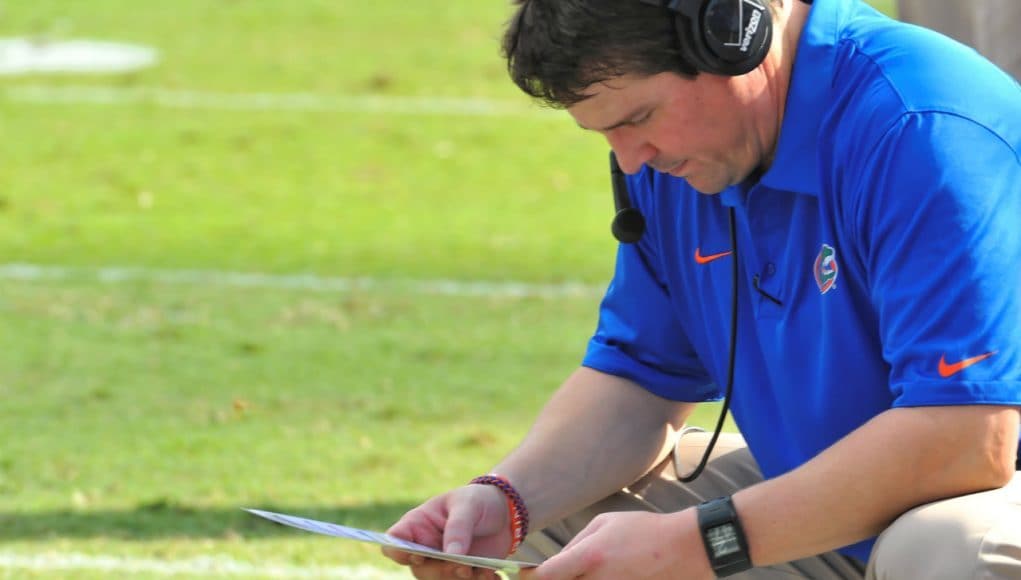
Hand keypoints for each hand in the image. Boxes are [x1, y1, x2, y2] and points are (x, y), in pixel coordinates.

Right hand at [383, 484, 511, 578]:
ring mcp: (442, 563)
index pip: (394, 542)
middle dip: (441, 571)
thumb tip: (451, 555)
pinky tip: (491, 574)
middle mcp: (425, 548)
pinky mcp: (460, 573)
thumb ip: (458, 527)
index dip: (398, 553)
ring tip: (484, 569)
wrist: (504, 512)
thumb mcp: (468, 505)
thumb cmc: (478, 500)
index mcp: (418, 524)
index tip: (419, 555)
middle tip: (464, 566)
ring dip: (462, 579)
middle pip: (419, 569)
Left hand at [520, 510, 711, 579]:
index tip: (526, 574)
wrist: (684, 550)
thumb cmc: (643, 531)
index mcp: (590, 557)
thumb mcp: (605, 523)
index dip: (531, 577)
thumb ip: (575, 544)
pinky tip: (601, 574)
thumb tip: (555, 562)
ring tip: (587, 569)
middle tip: (555, 572)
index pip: (546, 577)